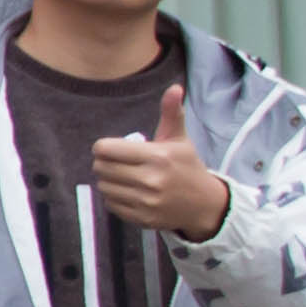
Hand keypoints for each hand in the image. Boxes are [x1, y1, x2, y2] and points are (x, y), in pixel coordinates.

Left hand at [89, 83, 230, 237]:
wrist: (204, 204)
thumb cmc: (187, 166)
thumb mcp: (180, 139)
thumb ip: (172, 113)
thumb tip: (174, 88)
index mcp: (158, 156)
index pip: (106, 149)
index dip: (104, 147)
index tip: (111, 148)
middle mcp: (151, 180)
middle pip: (101, 168)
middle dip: (103, 163)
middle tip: (115, 162)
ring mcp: (147, 202)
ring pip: (104, 187)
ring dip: (108, 181)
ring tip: (122, 177)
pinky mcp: (143, 218)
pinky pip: (111, 205)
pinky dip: (115, 198)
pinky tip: (129, 192)